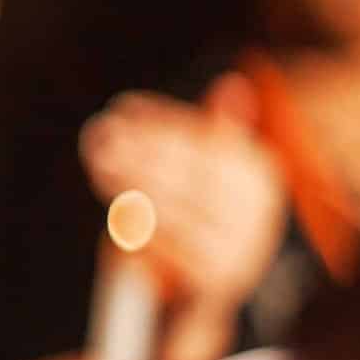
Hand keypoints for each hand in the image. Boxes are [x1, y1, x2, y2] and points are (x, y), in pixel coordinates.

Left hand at [81, 73, 286, 359]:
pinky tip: (116, 204)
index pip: (205, 143)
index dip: (160, 123)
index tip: (122, 108)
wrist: (245, 276)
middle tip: (99, 134)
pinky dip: (139, 221)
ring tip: (99, 160)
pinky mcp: (214, 276)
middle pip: (186, 174)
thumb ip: (220, 127)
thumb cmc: (221, 205)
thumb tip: (231, 82)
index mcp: (259, 176)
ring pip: (173, 208)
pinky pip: (168, 244)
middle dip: (138, 151)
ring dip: (130, 182)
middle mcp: (255, 212)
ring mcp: (235, 246)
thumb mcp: (227, 164)